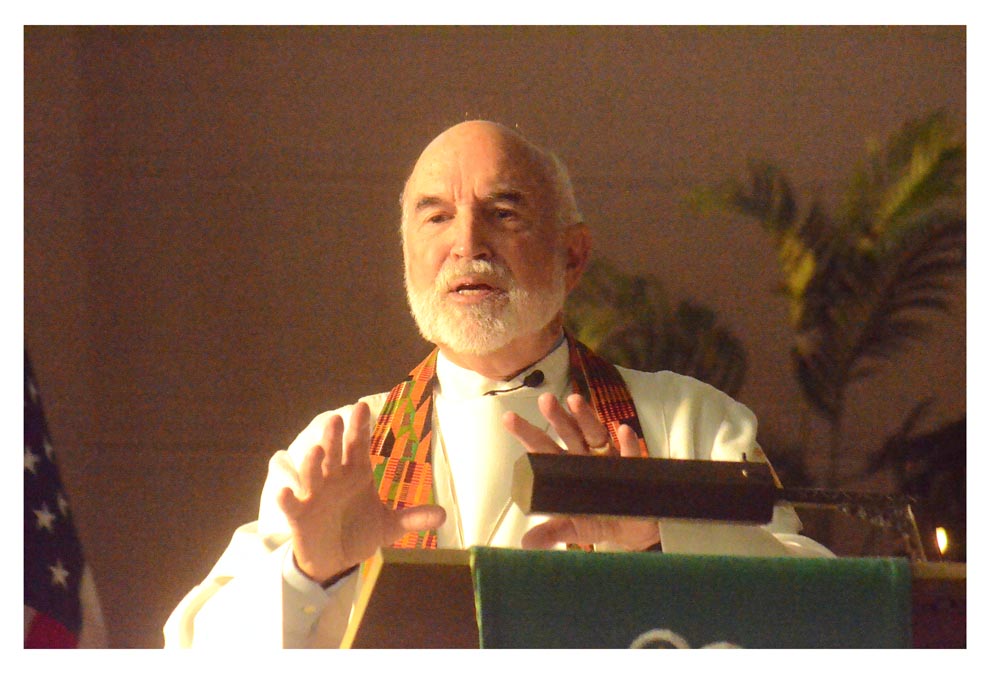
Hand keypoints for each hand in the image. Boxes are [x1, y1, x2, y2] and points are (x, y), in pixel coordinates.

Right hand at [276, 402, 445, 582]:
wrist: (336, 560)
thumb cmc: (359, 533)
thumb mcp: (389, 526)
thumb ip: (413, 518)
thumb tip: (443, 514)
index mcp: (356, 474)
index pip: (358, 446)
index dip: (359, 427)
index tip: (363, 406)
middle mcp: (334, 479)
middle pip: (334, 454)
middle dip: (334, 437)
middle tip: (336, 418)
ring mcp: (315, 496)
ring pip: (311, 475)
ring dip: (311, 463)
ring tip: (316, 450)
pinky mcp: (300, 516)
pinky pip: (291, 506)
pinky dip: (287, 499)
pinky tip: (285, 493)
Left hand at [503, 392, 660, 551]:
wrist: (631, 532)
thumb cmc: (596, 522)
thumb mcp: (572, 530)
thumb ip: (551, 533)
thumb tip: (525, 545)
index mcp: (564, 469)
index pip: (542, 447)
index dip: (526, 433)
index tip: (508, 418)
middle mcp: (583, 457)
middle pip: (568, 433)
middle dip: (557, 417)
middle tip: (544, 401)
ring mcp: (607, 458)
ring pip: (595, 434)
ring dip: (586, 417)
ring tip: (575, 401)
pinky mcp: (631, 467)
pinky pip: (629, 453)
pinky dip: (627, 443)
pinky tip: (623, 431)